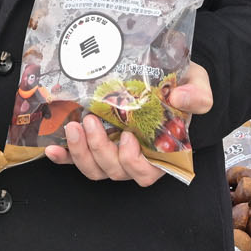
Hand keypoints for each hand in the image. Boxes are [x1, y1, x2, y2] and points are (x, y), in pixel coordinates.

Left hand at [47, 63, 211, 186]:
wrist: (166, 76)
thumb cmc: (183, 87)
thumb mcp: (197, 87)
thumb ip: (197, 95)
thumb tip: (180, 97)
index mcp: (162, 151)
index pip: (147, 173)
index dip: (134, 163)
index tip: (127, 138)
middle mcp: (136, 157)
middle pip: (115, 171)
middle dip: (100, 150)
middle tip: (91, 122)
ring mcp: (113, 152)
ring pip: (95, 169)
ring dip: (80, 152)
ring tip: (74, 127)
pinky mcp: (94, 144)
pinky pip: (76, 159)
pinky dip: (64, 157)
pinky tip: (53, 148)